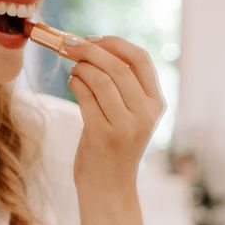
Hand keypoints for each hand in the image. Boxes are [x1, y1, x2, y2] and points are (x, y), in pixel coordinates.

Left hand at [64, 35, 164, 199]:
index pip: (140, 59)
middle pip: (117, 66)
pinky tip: (72, 83)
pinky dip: (75, 83)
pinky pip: (85, 97)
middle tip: (69, 44)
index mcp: (155, 103)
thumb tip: (93, 45)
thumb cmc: (113, 144)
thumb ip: (122, 84)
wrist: (109, 187)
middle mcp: (145, 114)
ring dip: (80, 68)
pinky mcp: (103, 136)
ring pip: (100, 79)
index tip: (93, 38)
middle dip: (89, 50)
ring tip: (73, 70)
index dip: (114, 43)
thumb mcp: (129, 114)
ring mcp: (126, 127)